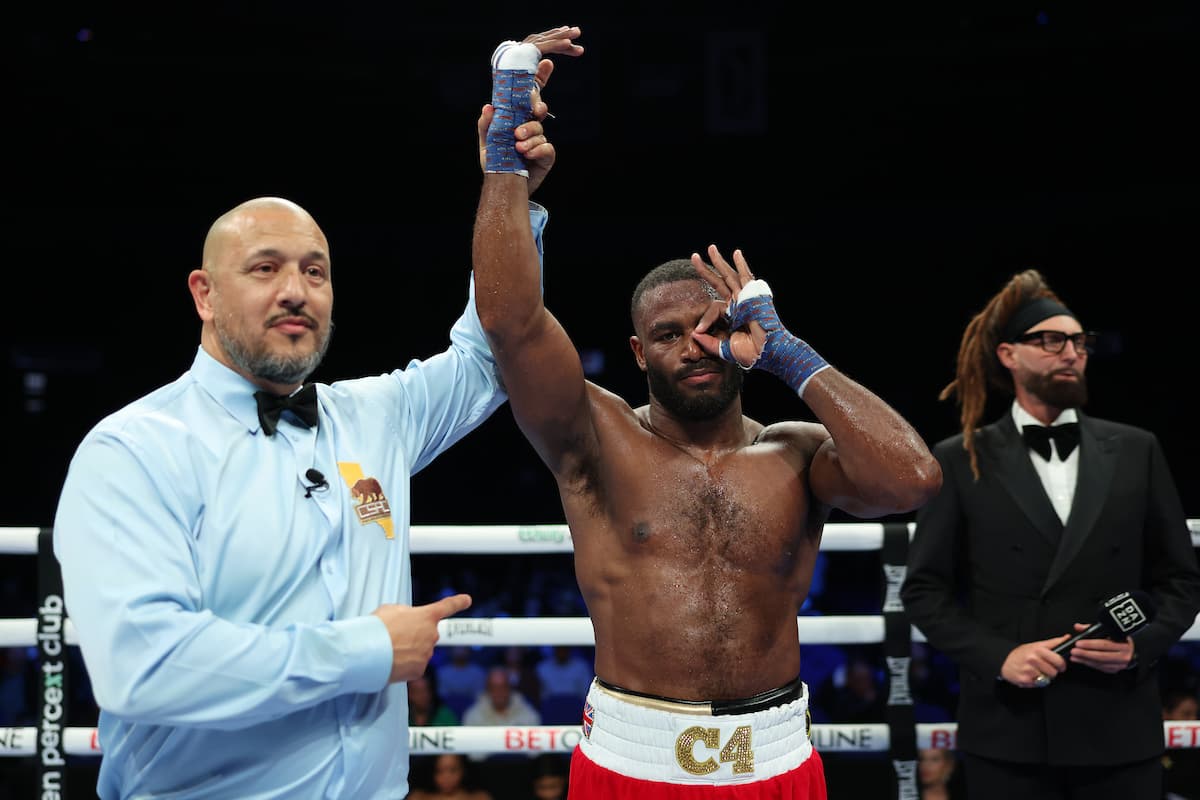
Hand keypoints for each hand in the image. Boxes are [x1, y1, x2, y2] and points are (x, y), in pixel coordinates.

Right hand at [372, 593, 470, 683]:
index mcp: (427, 616)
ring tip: (389, 649)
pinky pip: (414, 666)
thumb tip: (407, 621)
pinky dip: (404, 664)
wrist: (370, 652)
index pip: (446, 606)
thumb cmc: (378, 627)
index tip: (467, 600)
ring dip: (408, 650)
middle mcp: (431, 635)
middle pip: (427, 633)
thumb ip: (405, 613)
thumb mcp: (391, 609)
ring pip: (420, 650)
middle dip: (415, 635)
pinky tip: (391, 661)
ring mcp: (427, 654)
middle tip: (395, 636)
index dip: (458, 602)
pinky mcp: (419, 670)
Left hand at [478, 26, 582, 192]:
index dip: (541, 78)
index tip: (547, 63)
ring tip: (518, 145)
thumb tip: (488, 106)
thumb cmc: (496, 162)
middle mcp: (531, 126)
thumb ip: (486, 125)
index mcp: (518, 118)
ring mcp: (540, 141)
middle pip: (538, 111)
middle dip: (535, 111)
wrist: (503, 186)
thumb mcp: (487, 142)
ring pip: (540, 130)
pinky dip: (536, 149)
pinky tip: (527, 154)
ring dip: (529, 136)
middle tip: (527, 119)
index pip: (531, 96)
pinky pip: (546, 148)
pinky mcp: (547, 156)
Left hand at [691, 244, 767, 366]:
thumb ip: (710, 343)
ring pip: (730, 276)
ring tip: (710, 248)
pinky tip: (736, 253)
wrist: (767, 352)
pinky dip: (742, 265)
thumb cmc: (751, 353)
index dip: (704, 319)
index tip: (698, 331)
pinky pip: (746, 277)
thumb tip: (693, 335)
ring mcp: (745, 298)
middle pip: (719, 282)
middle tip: (694, 257)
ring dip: (720, 262)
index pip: (714, 307)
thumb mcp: (725, 349)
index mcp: (732, 315)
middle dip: (706, 270)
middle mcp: (738, 303)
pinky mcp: (754, 296)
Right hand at [999, 635, 1069, 687]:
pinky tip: (1031, 676)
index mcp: (1038, 649)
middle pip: (1054, 671)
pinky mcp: (1025, 679)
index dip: (1062, 664)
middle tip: (1048, 669)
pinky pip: (1039, 684)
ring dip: (1045, 677)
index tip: (1060, 665)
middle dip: (1053, 671)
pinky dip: (1037, 682)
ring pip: (1047, 679)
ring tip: (1038, 672)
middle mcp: (1033, 659)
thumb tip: (1067, 638)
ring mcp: (1028, 670)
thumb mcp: (1037, 645)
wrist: (1004, 660)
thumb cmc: (1023, 653)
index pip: (1059, 659)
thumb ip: (1054, 642)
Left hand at [1066, 623, 1137, 672]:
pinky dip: (1090, 664)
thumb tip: (1078, 627)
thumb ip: (1093, 628)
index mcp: (1123, 643)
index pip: (1104, 644)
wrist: (1135, 650)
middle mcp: (1123, 655)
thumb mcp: (1110, 630)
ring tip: (1074, 657)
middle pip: (1101, 655)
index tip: (1078, 643)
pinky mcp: (1116, 670)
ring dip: (1085, 660)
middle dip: (1085, 654)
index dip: (1090, 644)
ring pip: (1100, 663)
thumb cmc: (1120, 638)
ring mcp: (1121, 664)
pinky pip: (1101, 668)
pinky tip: (1082, 661)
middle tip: (1074, 651)